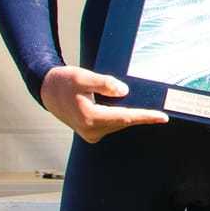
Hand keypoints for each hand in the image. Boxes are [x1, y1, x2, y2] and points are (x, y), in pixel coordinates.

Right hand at [39, 66, 168, 142]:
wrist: (47, 90)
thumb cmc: (63, 81)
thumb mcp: (83, 77)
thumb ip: (105, 83)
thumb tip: (125, 91)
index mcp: (90, 118)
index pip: (125, 118)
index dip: (145, 117)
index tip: (162, 117)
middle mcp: (91, 130)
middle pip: (123, 121)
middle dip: (140, 113)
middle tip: (158, 106)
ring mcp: (90, 134)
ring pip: (118, 123)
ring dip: (129, 113)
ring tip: (139, 103)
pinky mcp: (91, 132)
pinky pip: (112, 123)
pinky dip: (120, 115)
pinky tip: (124, 105)